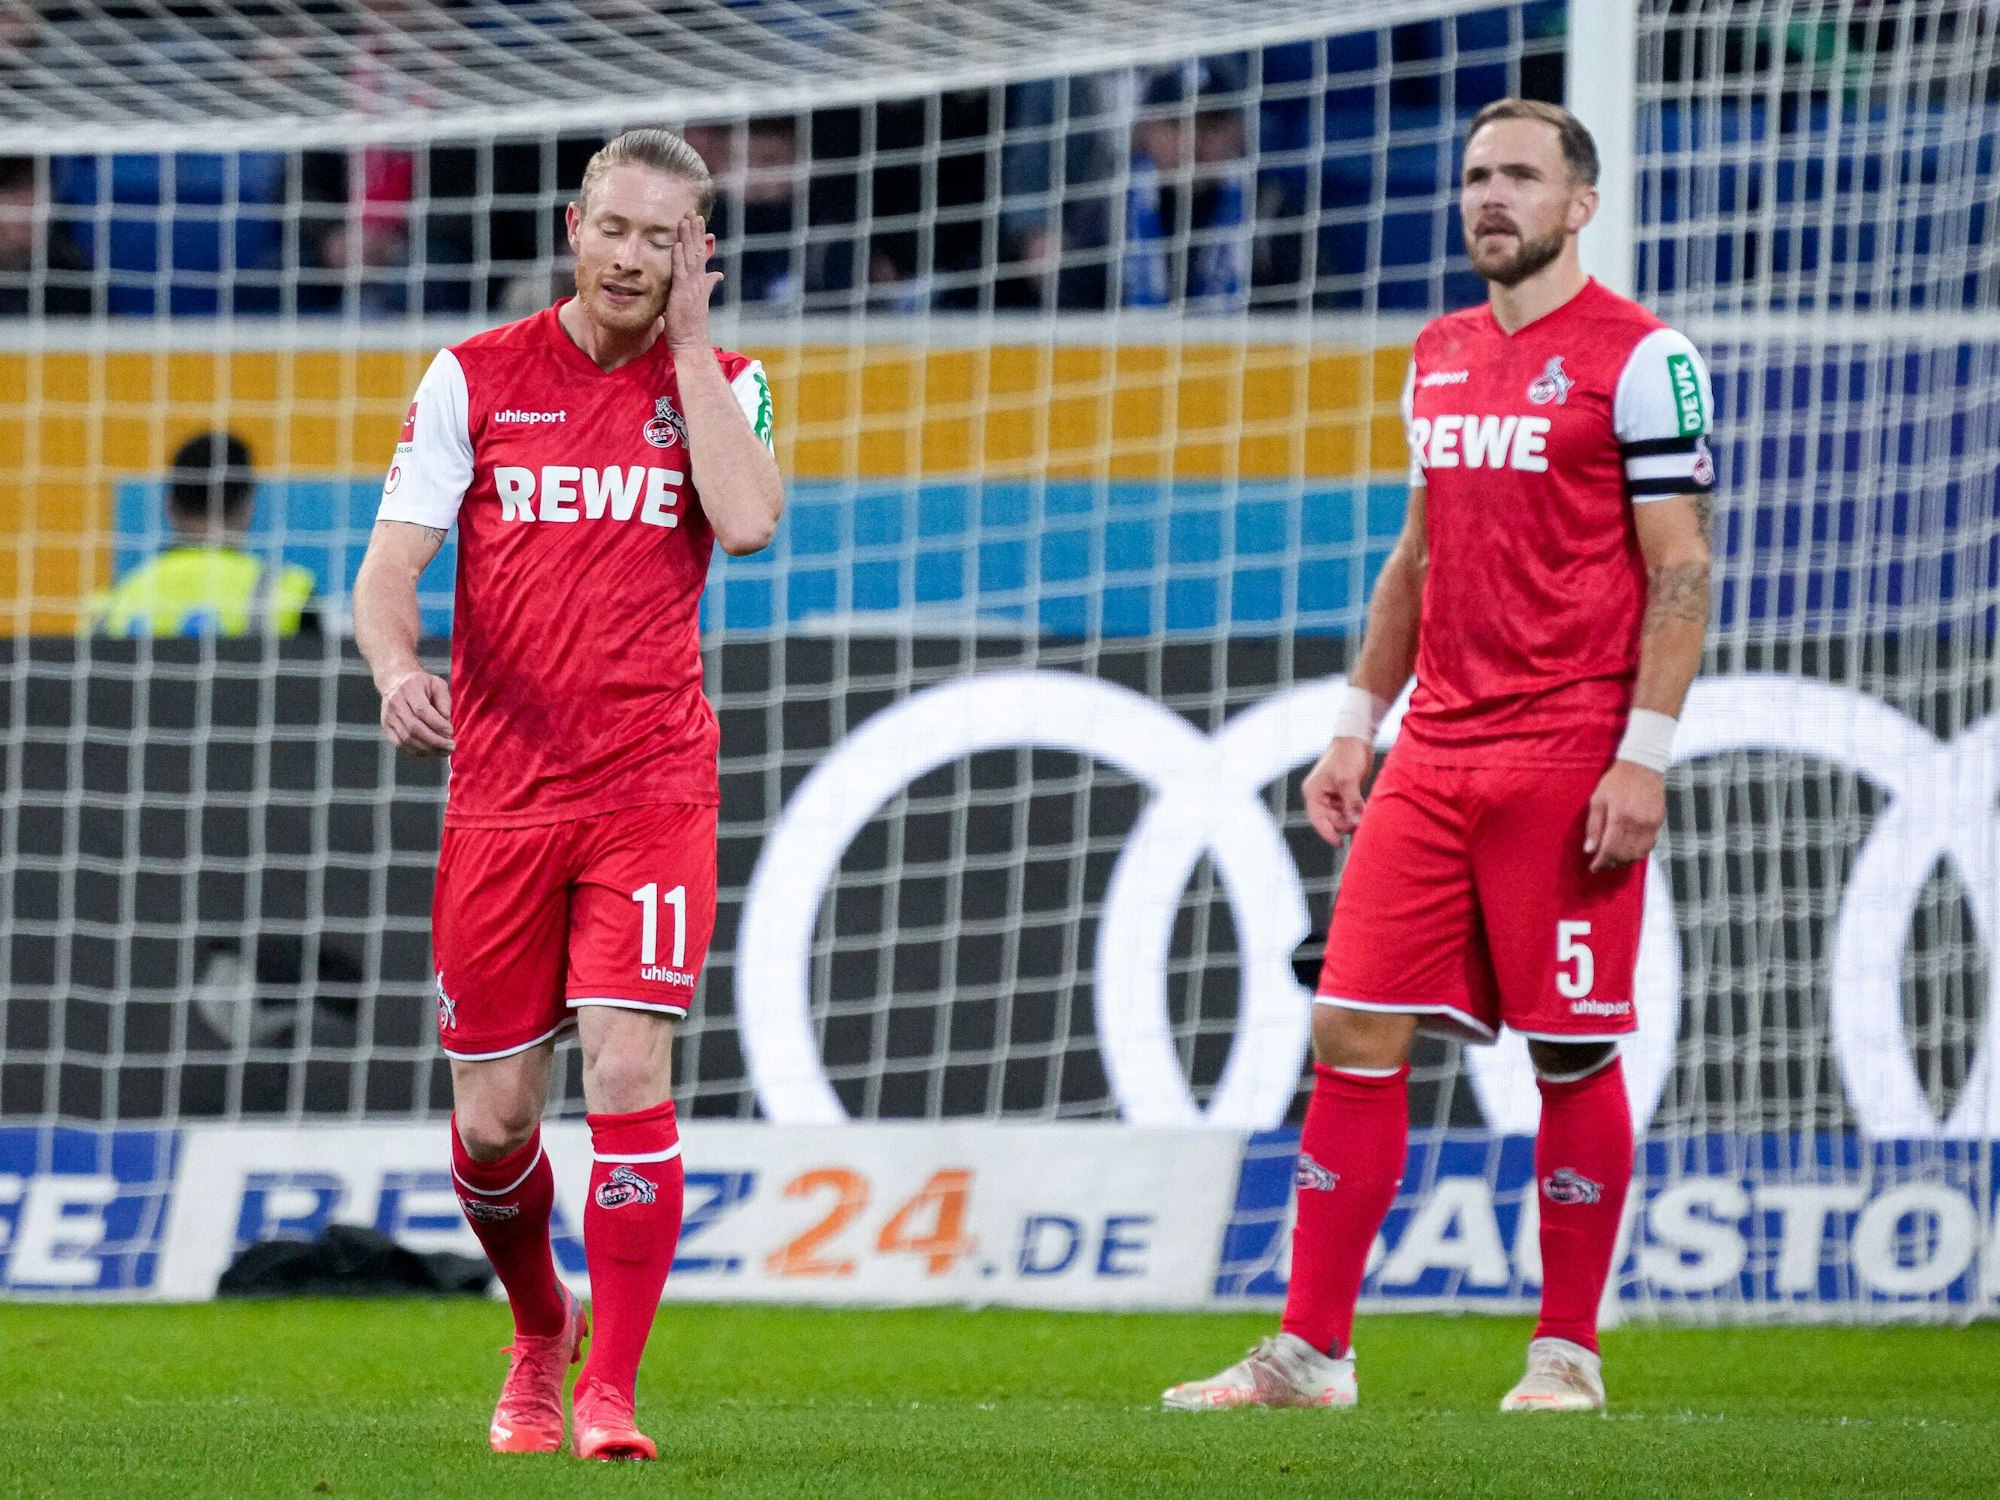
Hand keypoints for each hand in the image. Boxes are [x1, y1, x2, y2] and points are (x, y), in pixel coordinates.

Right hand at [379, 667, 453, 756]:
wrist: (395, 681)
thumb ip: (444, 700)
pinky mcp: (386, 727)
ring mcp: (388, 716)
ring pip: (407, 739)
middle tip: (451, 747)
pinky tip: (431, 751)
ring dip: (428, 749)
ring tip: (444, 751)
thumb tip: (446, 719)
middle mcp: (396, 703)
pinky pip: (400, 744)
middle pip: (414, 728)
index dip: (437, 724)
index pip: (422, 710)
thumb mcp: (437, 684)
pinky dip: (417, 751)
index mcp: (409, 689)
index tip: (451, 732)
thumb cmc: (420, 684)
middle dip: (435, 741)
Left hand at [663, 212, 722, 352]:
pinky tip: (678, 243)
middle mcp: (698, 282)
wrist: (692, 344)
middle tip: (693, 212)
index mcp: (700, 283)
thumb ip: (707, 285)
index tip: (698, 221)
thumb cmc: (690, 326)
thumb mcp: (698, 301)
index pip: (700, 256)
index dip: (699, 237)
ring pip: (690, 257)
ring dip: (687, 237)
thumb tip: (718, 275)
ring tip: (686, 219)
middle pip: (697, 251)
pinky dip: (679, 257)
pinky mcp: (683, 293)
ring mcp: (692, 287)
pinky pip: (681, 271)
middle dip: (695, 231)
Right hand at [1301, 736, 1373, 845]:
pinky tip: (1365, 817)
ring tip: (1365, 822)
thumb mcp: (1348, 780)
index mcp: (1314, 792)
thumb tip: (1356, 823)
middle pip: (1330, 820)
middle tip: (1360, 827)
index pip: (1317, 819)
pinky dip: (1356, 814)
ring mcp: (1332, 795)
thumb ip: (1351, 803)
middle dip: (1344, 825)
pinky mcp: (1344, 794)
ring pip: (1341, 816)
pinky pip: (1348, 810)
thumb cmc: (1347, 755)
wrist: (1357, 738)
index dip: (1328, 833)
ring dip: (1351, 821)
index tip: (1340, 843)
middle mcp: (1320, 796)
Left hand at [1584, 760, 1664, 872]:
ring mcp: (1651, 824)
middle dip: (1612, 864)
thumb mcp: (1598, 800)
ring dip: (1625, 861)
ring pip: (1639, 853)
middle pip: (1625, 855)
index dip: (1601, 862)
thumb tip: (1589, 849)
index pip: (1610, 849)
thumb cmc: (1616, 781)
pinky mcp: (1659, 822)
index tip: (1594, 868)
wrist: (1643, 766)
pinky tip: (1629, 852)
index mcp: (1620, 817)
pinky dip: (1638, 853)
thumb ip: (1593, 826)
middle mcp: (1638, 824)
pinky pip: (1649, 845)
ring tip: (1614, 861)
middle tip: (1602, 866)